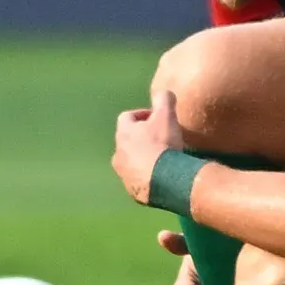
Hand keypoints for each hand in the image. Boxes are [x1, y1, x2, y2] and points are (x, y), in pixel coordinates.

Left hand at [112, 77, 185, 205]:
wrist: (164, 180)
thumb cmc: (163, 144)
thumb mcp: (166, 115)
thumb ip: (164, 99)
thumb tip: (163, 94)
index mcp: (124, 134)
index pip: (127, 117)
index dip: (142, 114)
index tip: (156, 117)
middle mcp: (118, 154)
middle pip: (127, 141)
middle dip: (142, 138)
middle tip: (160, 137)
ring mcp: (124, 174)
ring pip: (131, 161)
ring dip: (143, 157)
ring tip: (162, 158)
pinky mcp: (132, 190)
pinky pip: (138, 179)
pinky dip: (147, 174)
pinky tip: (162, 174)